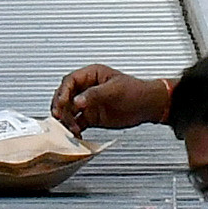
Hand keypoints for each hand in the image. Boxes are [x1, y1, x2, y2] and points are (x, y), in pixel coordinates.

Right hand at [52, 63, 172, 131]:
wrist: (148, 106)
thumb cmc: (136, 91)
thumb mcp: (114, 90)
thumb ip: (94, 95)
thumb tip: (77, 101)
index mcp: (91, 75)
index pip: (70, 81)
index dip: (63, 92)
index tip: (63, 103)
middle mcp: (87, 89)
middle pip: (65, 96)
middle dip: (60, 107)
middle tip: (59, 116)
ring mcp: (88, 103)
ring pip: (68, 110)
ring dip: (66, 120)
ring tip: (70, 128)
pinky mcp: (91, 116)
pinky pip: (77, 122)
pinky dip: (73, 128)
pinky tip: (75, 133)